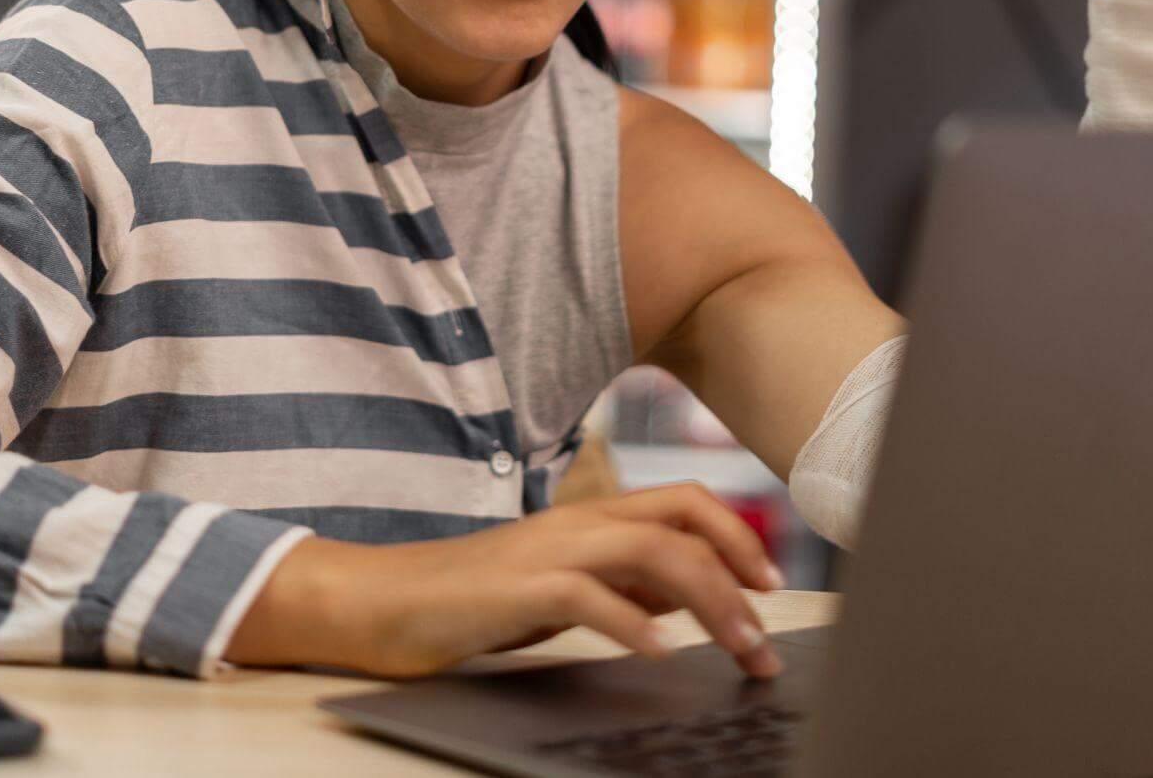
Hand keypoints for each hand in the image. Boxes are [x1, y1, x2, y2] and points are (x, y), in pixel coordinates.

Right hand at [225, 482, 787, 679]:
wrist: (381, 601)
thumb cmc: (470, 600)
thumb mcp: (561, 588)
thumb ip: (620, 584)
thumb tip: (688, 599)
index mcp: (589, 517)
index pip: (681, 501)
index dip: (737, 534)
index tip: (771, 582)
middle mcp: (576, 522)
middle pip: (681, 520)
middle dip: (739, 570)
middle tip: (768, 629)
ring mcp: (547, 550)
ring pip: (651, 552)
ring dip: (709, 601)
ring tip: (740, 647)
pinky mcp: (515, 587)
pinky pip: (587, 594)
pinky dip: (632, 621)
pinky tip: (660, 651)